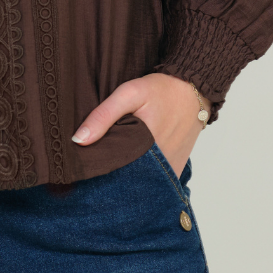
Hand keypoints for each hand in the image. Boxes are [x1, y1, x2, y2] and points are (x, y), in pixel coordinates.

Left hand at [71, 73, 210, 179]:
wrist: (194, 90)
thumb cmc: (161, 90)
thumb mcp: (129, 94)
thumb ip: (104, 115)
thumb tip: (78, 140)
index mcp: (144, 149)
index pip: (112, 171)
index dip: (96, 169)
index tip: (84, 166)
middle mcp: (160, 166)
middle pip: (126, 180)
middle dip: (110, 176)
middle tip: (96, 167)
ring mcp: (170, 171)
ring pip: (141, 182)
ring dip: (128, 177)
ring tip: (114, 166)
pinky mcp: (177, 169)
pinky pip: (156, 181)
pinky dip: (144, 177)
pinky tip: (133, 166)